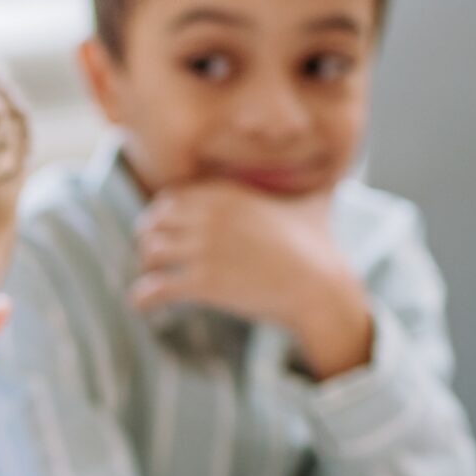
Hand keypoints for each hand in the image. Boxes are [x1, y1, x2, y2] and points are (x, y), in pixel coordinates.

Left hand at [131, 180, 371, 377]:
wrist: (320, 287)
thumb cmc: (319, 246)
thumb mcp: (311, 203)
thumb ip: (309, 184)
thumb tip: (333, 172)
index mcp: (226, 194)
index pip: (172, 198)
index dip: (163, 214)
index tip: (165, 228)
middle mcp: (209, 217)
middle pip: (154, 222)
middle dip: (150, 238)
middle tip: (154, 255)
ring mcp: (204, 249)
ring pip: (150, 251)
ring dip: (147, 266)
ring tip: (152, 277)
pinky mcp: (203, 284)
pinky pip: (155, 288)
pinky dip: (143, 297)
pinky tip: (142, 304)